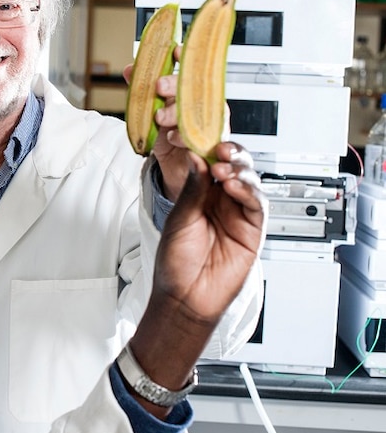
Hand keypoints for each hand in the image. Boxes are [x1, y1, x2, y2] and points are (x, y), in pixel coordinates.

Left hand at [123, 46, 221, 201]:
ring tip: (159, 118)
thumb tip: (130, 69)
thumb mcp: (149, 111)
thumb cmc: (166, 135)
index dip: (186, 57)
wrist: (174, 167)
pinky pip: (203, 137)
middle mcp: (204, 103)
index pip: (192, 68)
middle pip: (195, 87)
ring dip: (177, 112)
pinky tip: (171, 138)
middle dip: (176, 84)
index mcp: (190, 91)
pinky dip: (183, 136)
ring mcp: (210, 122)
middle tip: (158, 86)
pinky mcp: (210, 144)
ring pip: (199, 110)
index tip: (174, 51)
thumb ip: (141, 89)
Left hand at [124, 142, 265, 417]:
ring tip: (224, 169)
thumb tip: (196, 156)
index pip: (210, 161)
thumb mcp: (179, 218)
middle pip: (234, 166)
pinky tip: (235, 186)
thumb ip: (192, 189)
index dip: (209, 146)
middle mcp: (221, 199)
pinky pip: (257, 204)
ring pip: (249, 180)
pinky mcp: (252, 229)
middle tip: (220, 148)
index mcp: (199, 192)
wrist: (185, 297)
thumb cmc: (176, 261)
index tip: (203, 135)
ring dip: (239, 169)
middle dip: (230, 153)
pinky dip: (248, 191)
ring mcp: (238, 213)